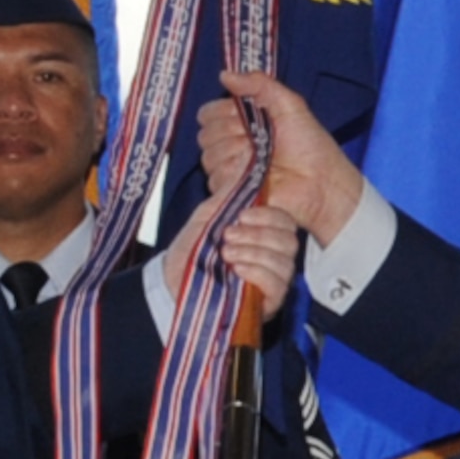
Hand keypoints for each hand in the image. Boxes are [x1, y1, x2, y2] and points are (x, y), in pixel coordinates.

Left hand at [159, 200, 301, 317]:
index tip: (242, 215)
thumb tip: (246, 155)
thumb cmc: (192, 250)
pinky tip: (236, 268)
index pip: (285, 222)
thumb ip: (232, 190)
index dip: (268, 216)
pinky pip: (277, 285)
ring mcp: (272, 281)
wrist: (170, 282)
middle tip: (228, 234)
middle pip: (289, 241)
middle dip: (258, 234)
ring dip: (254, 252)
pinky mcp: (267, 303)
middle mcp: (273, 258)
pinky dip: (257, 272)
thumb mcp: (210, 214)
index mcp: (263, 235)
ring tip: (226, 252)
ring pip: (284, 262)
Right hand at [197, 72, 364, 244]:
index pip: (208, 114)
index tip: (242, 114)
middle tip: (258, 137)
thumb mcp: (288, 104)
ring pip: (209, 156)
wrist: (322, 182)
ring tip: (261, 155)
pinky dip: (234, 170)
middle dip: (230, 132)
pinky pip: (216, 177)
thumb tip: (224, 75)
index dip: (220, 112)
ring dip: (234, 152)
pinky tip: (253, 170)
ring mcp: (231, 170)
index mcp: (242, 122)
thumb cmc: (310, 145)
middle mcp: (232, 145)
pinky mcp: (231, 192)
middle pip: (206, 134)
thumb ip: (258, 84)